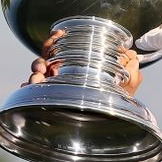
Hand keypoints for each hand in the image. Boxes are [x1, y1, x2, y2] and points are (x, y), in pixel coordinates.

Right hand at [23, 29, 143, 96]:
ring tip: (37, 78)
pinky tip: (28, 89)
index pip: (61, 50)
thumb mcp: (126, 87)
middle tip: (43, 66)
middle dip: (40, 60)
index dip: (57, 40)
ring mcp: (53, 90)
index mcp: (75, 69)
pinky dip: (27, 90)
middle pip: (44, 62)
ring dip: (33, 74)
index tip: (59, 34)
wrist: (109, 128)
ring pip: (35, 76)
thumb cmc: (116, 106)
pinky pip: (30, 95)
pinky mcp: (47, 103)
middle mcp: (61, 78)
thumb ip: (133, 72)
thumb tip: (134, 55)